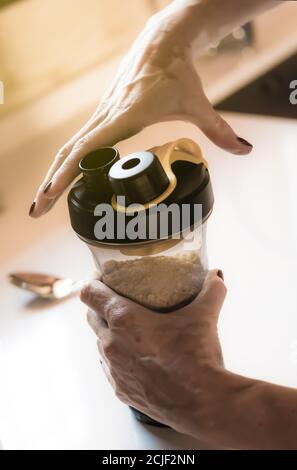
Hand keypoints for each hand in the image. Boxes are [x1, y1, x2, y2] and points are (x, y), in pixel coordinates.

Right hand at [31, 4, 251, 216]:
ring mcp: (101, 114)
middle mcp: (106, 115)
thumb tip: (245, 150)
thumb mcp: (199, 104)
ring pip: (69, 147)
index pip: (87, 149)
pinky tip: (63, 179)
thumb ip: (219, 130)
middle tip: (36, 211)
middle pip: (69, 153)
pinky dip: (67, 161)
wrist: (162, 42)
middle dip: (50, 183)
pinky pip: (78, 141)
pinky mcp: (103, 113)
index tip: (50, 196)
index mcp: (125, 116)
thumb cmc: (178, 72)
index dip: (66, 174)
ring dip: (53, 174)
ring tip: (42, 202)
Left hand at [81, 270, 226, 437]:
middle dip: (100, 305)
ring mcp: (113, 369)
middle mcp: (111, 343)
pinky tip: (135, 356)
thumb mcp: (204, 315)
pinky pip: (110, 367)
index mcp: (123, 319)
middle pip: (91, 316)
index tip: (102, 276)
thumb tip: (215, 275)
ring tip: (128, 328)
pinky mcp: (120, 390)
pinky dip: (118, 357)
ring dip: (109, 332)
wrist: (201, 403)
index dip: (93, 281)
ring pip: (100, 342)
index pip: (90, 293)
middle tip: (118, 299)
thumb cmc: (196, 357)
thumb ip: (211, 289)